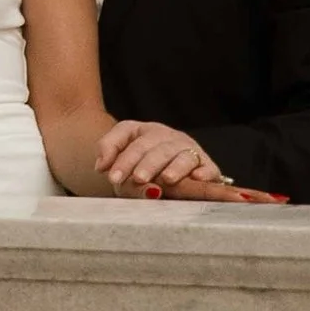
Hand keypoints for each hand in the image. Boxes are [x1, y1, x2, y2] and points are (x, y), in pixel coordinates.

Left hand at [97, 118, 229, 195]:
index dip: (123, 159)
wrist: (167, 175)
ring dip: (175, 167)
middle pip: (158, 148)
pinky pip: (208, 167)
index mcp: (146, 132)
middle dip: (147, 164)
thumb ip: (108, 155)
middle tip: (138, 179)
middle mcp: (169, 138)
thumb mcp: (120, 159)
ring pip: (182, 156)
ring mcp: (189, 150)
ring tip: (166, 179)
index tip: (113, 177)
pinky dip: (205, 172)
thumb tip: (101, 166)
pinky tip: (197, 178)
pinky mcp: (207, 166)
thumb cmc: (139, 165)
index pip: (132, 140)